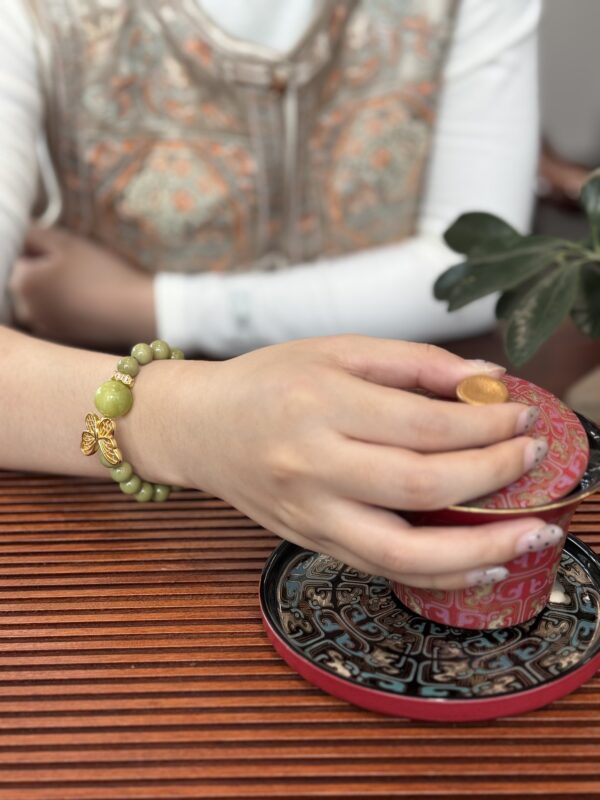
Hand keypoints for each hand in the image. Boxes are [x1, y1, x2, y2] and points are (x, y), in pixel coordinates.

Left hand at [9, 227, 155, 346]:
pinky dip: (65, 313)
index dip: (44, 254)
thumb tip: (19, 238)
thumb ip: (32, 234)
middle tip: (78, 274)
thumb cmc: (101, 274)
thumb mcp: (67, 243)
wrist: (135, 312)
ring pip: (40, 303)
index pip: (20, 259)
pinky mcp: (60, 342)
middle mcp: (25, 312)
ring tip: (83, 291)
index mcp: (22, 284)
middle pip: (26, 284)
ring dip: (53, 295)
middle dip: (44, 276)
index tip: (68, 259)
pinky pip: (54, 320)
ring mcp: (42, 330)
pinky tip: (87, 307)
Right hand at [163, 336, 554, 590]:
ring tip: (530, 538)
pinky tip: (479, 564)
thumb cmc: (268, 379)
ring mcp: (308, 514)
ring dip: (478, 550)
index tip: (523, 419)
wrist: (200, 427)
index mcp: (319, 403)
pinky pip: (380, 569)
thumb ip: (414, 361)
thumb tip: (488, 378)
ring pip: (403, 552)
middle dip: (494, 478)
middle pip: (422, 487)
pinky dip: (437, 574)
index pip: (423, 425)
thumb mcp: (337, 349)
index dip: (486, 426)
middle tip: (533, 462)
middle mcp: (311, 464)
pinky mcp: (310, 542)